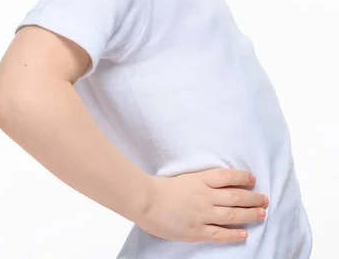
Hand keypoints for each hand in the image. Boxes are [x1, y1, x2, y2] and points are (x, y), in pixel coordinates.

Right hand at [136, 168, 268, 243]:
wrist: (146, 200)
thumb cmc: (161, 187)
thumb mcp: (185, 177)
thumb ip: (201, 181)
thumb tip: (218, 184)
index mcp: (201, 179)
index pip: (228, 177)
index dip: (243, 177)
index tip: (253, 179)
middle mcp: (205, 196)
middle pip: (235, 196)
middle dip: (253, 198)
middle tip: (265, 199)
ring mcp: (202, 214)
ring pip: (232, 215)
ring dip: (249, 214)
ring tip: (262, 214)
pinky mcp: (196, 231)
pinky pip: (219, 234)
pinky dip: (233, 234)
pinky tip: (244, 234)